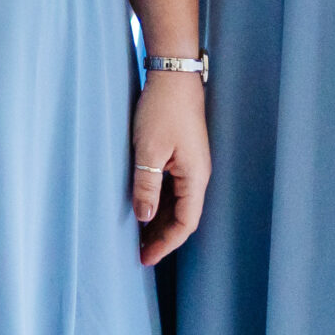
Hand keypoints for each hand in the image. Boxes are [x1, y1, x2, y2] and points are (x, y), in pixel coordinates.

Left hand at [130, 71, 208, 266]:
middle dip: (161, 237)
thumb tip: (144, 217)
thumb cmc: (162, 110)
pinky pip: (172, 188)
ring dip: (159, 220)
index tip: (145, 259)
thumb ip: (146, 185)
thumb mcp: (149, 150)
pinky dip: (158, 201)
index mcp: (195, 178)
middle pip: (182, 217)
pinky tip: (141, 205)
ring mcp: (190, 165)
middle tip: (137, 253)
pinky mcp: (182, 155)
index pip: (185, 223)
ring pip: (177, 203)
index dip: (165, 244)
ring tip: (136, 236)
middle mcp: (197, 175)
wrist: (173, 75)